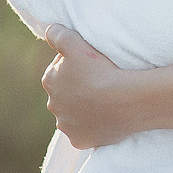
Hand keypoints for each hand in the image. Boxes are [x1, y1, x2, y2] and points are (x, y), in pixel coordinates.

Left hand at [41, 26, 134, 147]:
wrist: (123, 101)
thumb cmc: (100, 70)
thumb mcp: (76, 42)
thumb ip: (58, 34)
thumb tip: (49, 31)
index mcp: (49, 81)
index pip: (59, 71)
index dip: (76, 67)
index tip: (92, 67)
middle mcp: (53, 105)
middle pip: (65, 94)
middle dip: (77, 90)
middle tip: (99, 84)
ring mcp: (66, 125)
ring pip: (73, 115)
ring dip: (84, 110)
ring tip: (103, 102)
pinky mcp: (79, 141)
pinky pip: (84, 133)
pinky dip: (92, 128)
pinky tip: (104, 120)